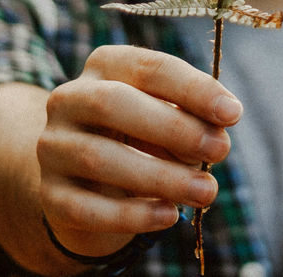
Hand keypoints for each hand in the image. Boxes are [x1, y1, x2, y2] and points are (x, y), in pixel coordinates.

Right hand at [36, 45, 241, 258]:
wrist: (90, 183)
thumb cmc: (143, 138)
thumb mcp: (169, 120)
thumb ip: (191, 120)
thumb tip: (217, 136)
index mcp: (105, 66)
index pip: (148, 67)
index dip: (192, 88)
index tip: (233, 113)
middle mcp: (69, 99)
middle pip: (112, 103)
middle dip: (172, 127)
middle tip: (220, 150)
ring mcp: (53, 147)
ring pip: (98, 158)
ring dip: (160, 176)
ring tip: (205, 191)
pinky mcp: (50, 194)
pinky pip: (86, 207)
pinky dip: (132, 214)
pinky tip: (169, 216)